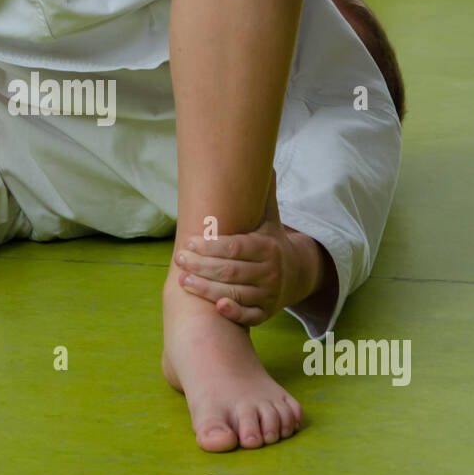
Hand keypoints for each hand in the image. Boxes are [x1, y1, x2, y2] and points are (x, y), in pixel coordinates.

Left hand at [174, 172, 314, 326]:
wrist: (294, 275)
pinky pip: (249, 316)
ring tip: (183, 280)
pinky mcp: (265, 313)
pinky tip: (216, 307)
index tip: (190, 242)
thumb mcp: (268, 219)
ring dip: (206, 288)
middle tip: (179, 259)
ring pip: (234, 293)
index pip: (235, 247)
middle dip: (201, 266)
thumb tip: (261, 158)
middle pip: (230, 271)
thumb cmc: (269, 243)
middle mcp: (270, 272)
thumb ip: (262, 195)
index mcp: (267, 247)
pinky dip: (234, 312)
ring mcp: (268, 295)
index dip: (211, 246)